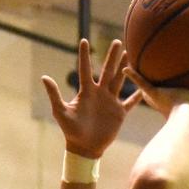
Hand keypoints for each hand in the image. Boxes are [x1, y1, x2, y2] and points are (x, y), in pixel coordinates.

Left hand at [44, 38, 141, 159]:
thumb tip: (44, 77)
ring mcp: (110, 102)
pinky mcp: (119, 113)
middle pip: (108, 70)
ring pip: (120, 81)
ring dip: (126, 69)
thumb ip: (54, 94)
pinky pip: (130, 103)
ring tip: (131, 55)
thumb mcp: (60, 112)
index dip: (84, 55)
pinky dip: (137, 97)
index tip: (84, 40)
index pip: (85, 69)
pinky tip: (144, 88)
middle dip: (113, 56)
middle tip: (118, 41)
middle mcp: (99, 93)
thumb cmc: (71, 130)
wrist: (84, 147)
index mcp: (86, 92)